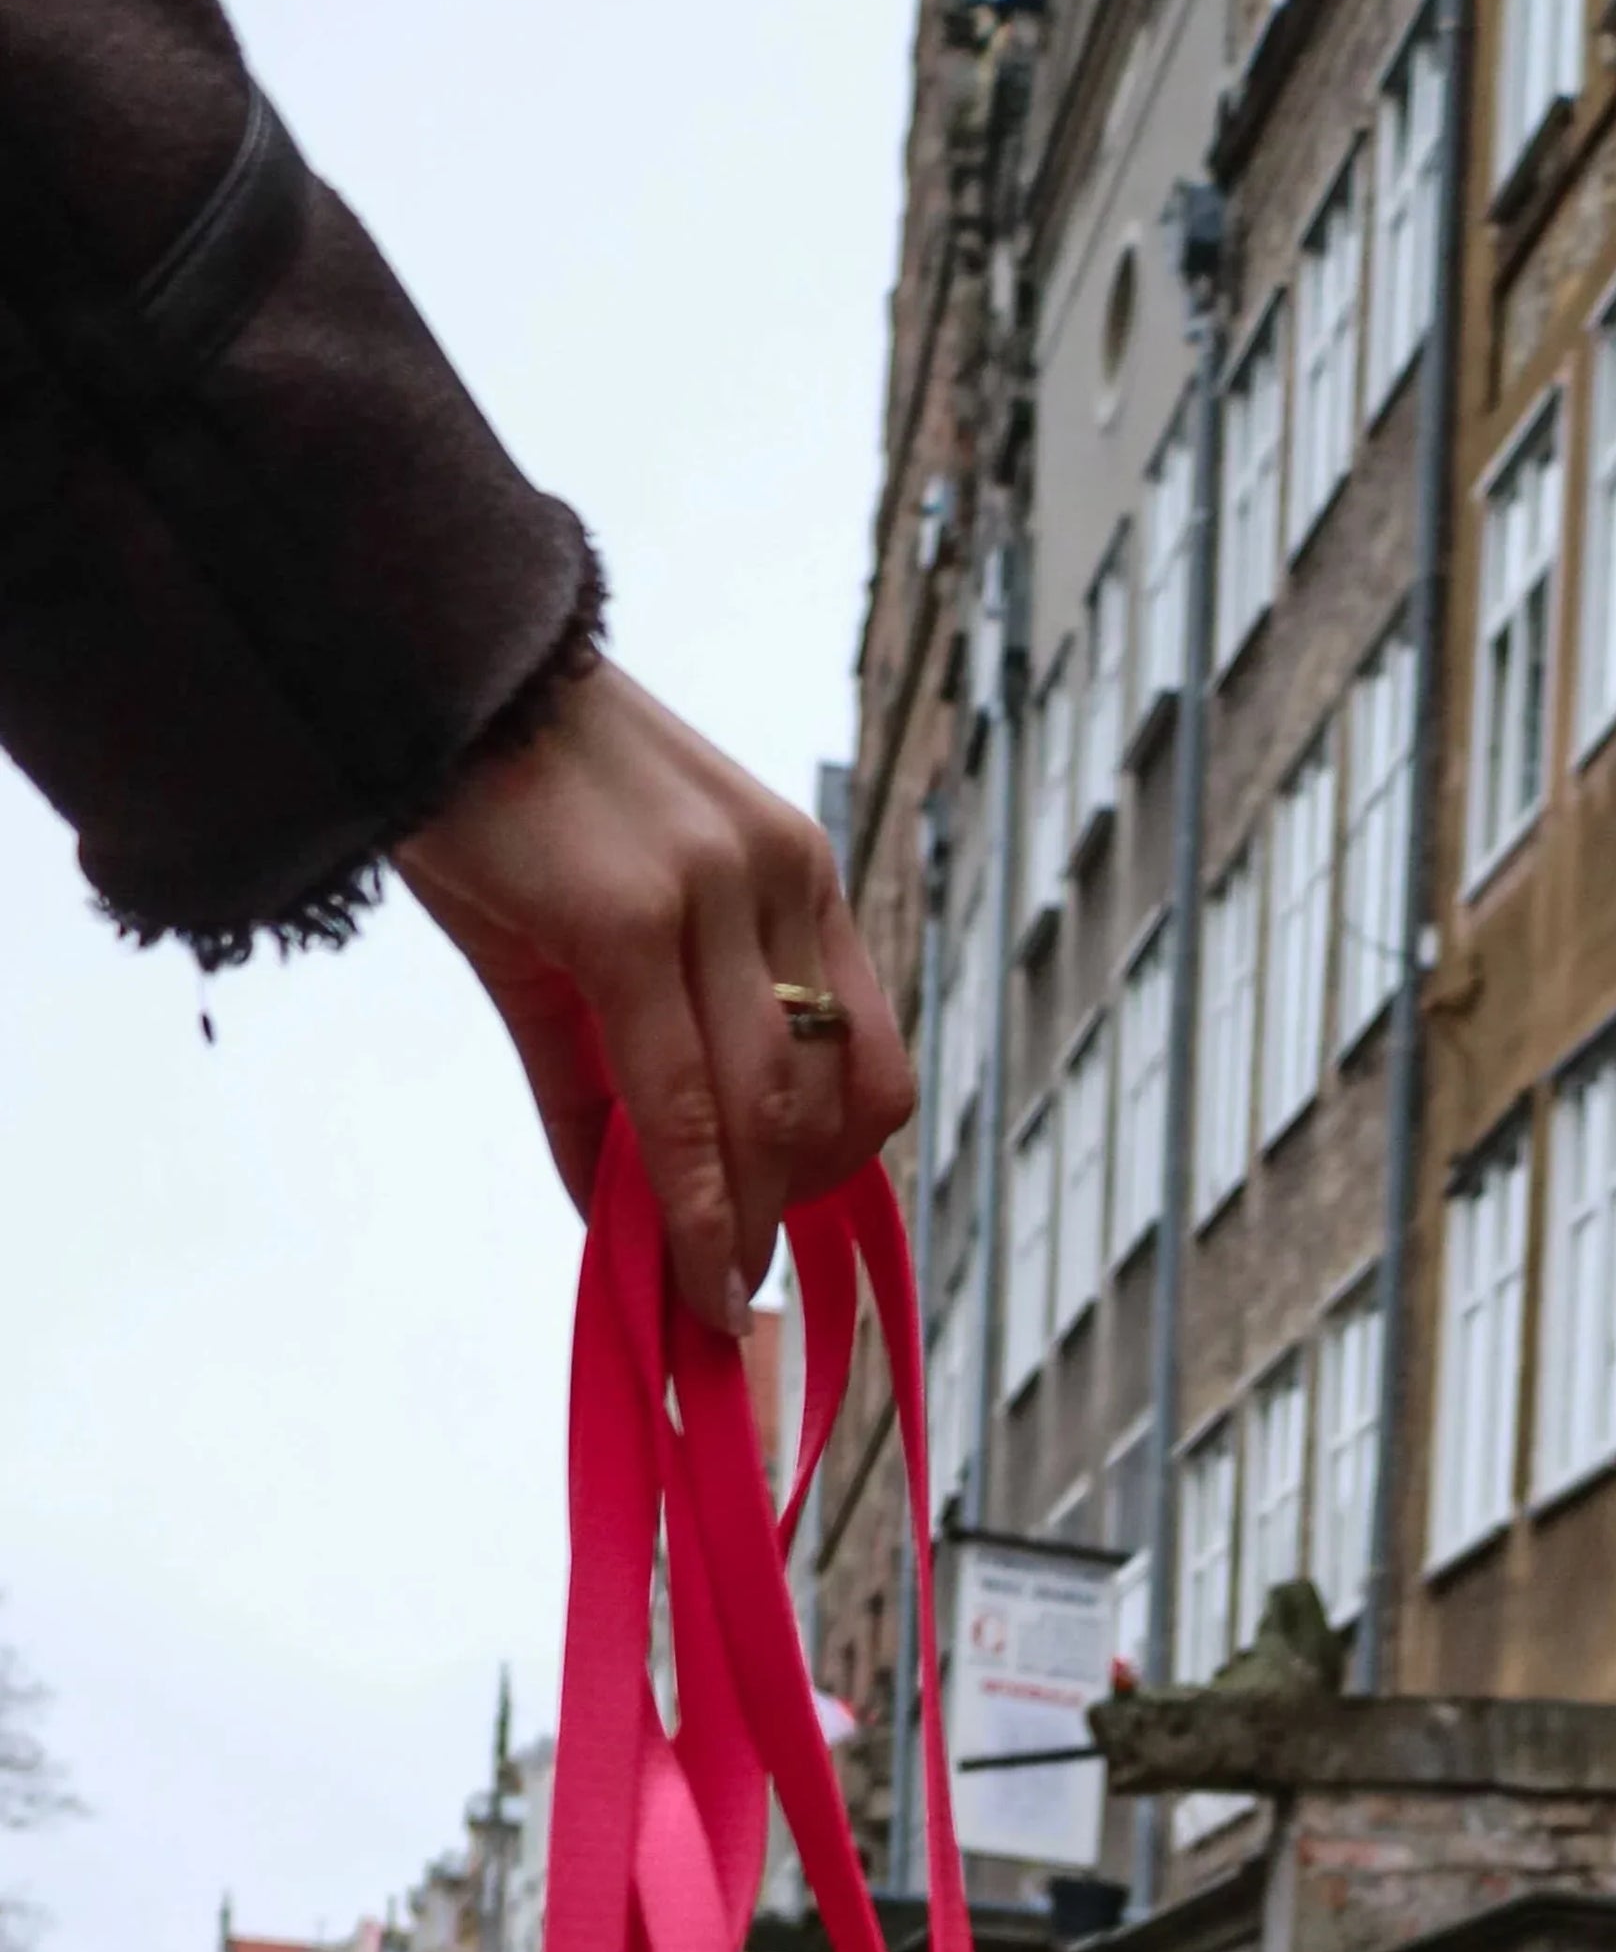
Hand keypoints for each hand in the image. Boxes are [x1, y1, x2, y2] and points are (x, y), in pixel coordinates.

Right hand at [396, 656, 915, 1328]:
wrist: (409, 663)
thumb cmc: (492, 800)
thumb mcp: (586, 932)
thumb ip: (610, 1076)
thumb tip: (624, 1217)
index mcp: (797, 875)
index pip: (870, 1063)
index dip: (834, 1175)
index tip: (774, 1241)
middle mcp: (782, 876)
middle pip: (829, 1104)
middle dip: (779, 1215)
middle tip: (723, 1282)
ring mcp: (715, 891)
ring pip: (766, 1116)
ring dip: (735, 1226)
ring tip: (698, 1288)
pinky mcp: (629, 914)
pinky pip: (677, 1102)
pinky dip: (682, 1203)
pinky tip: (663, 1260)